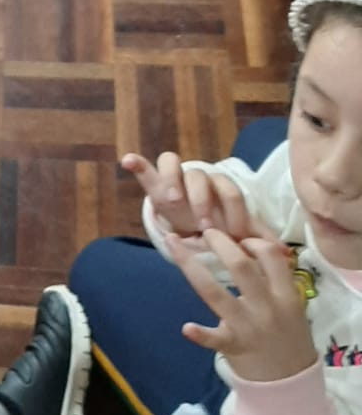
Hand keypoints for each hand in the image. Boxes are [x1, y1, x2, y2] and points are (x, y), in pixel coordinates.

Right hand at [122, 152, 264, 240]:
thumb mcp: (236, 233)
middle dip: (204, 200)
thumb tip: (286, 253)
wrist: (193, 221)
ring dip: (174, 180)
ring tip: (173, 201)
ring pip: (174, 164)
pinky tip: (128, 161)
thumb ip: (257, 238)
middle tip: (204, 225)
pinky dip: (137, 162)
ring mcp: (175, 177)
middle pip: (202, 176)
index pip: (230, 191)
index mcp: (222, 187)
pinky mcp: (154, 183)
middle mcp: (199, 177)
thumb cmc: (218, 225)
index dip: (232, 211)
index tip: (232, 234)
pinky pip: (145, 167)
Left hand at [166, 228, 317, 382]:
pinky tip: (187, 328)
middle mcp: (267, 308)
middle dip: (220, 243)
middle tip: (206, 230)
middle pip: (241, 266)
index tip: (240, 237)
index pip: (272, 257)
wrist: (291, 384)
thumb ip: (274, 281)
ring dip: (191, 266)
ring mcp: (248, 327)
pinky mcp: (234, 346)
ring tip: (174, 245)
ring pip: (216, 292)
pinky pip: (215, 339)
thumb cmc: (288, 337)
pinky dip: (201, 334)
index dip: (254, 241)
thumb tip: (245, 247)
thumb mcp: (290, 306)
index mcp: (286, 295)